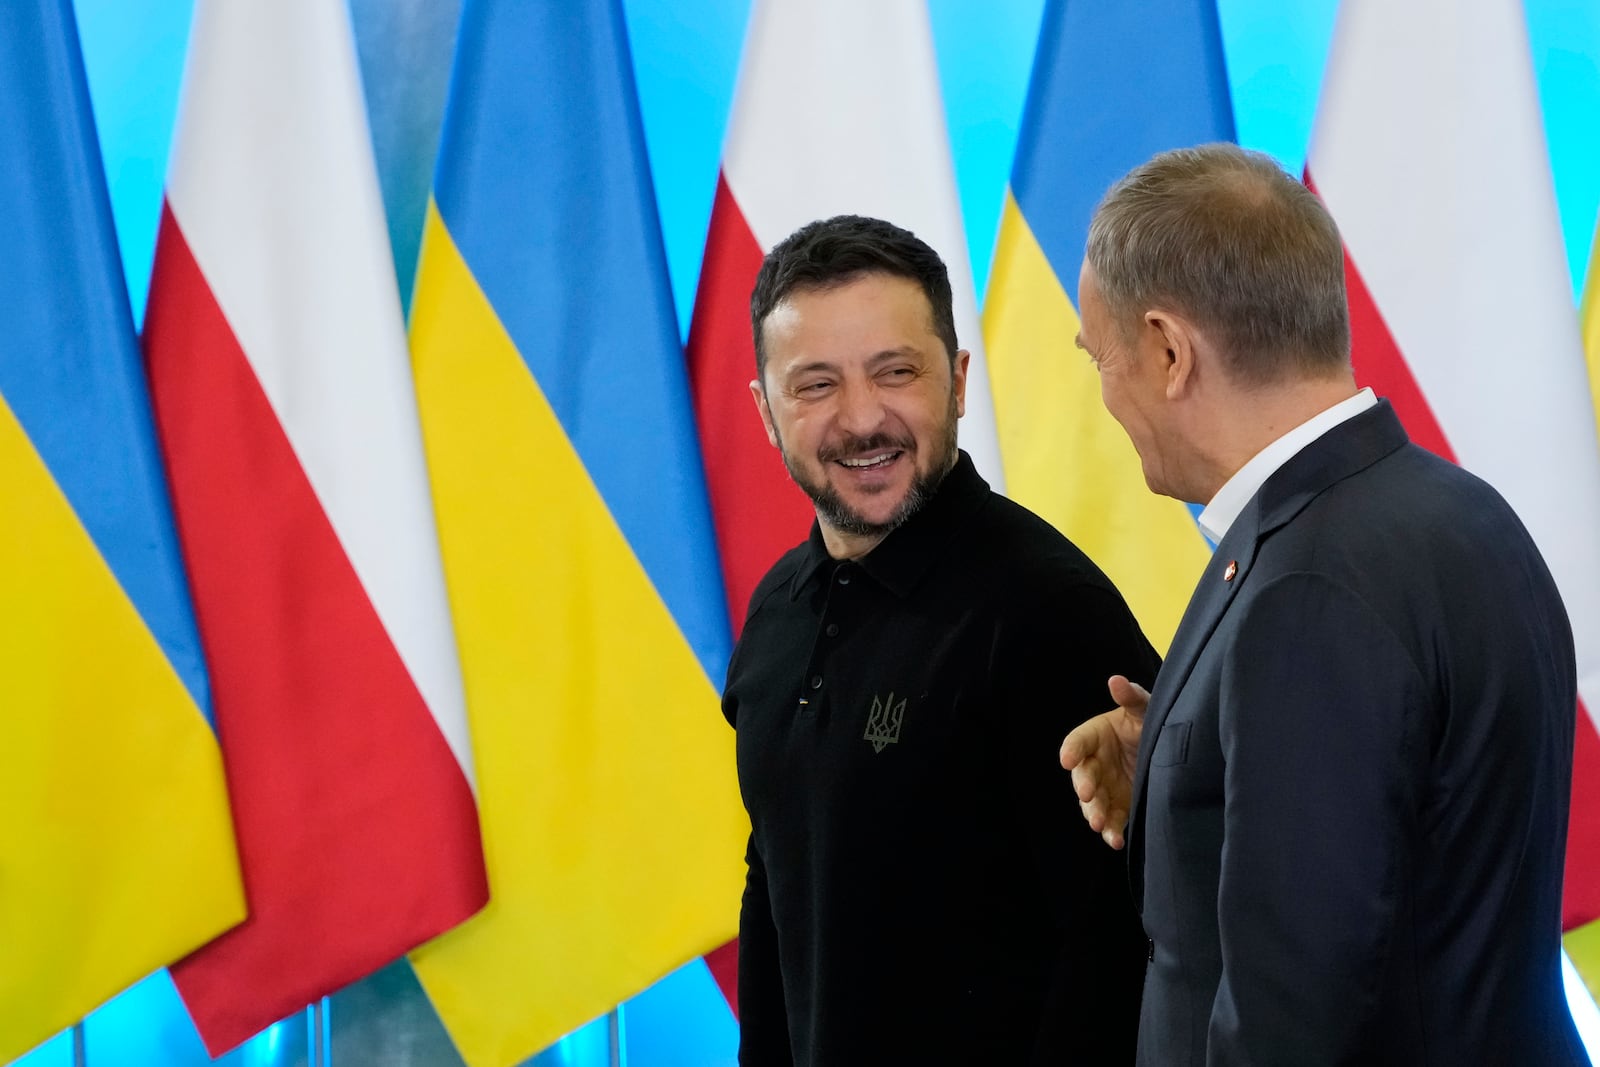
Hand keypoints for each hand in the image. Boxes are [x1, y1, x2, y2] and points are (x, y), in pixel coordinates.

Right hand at [1060, 675, 1149, 848]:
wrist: (1169, 752)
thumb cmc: (1150, 724)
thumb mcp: (1145, 709)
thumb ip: (1132, 697)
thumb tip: (1116, 680)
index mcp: (1096, 736)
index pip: (1078, 742)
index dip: (1071, 750)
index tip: (1066, 759)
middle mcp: (1096, 763)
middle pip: (1082, 775)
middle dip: (1084, 785)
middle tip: (1088, 793)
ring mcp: (1106, 788)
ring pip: (1093, 803)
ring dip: (1094, 814)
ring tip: (1099, 824)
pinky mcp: (1119, 808)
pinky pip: (1112, 822)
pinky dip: (1111, 832)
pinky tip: (1115, 841)